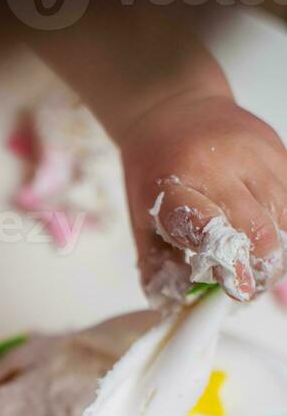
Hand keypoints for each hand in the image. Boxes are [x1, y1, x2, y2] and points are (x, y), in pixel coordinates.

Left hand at [122, 93, 286, 309]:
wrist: (172, 110)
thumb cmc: (156, 172)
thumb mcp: (142, 219)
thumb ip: (158, 264)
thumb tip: (172, 306)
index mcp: (174, 183)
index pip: (208, 227)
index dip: (228, 264)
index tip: (238, 290)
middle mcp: (219, 164)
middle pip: (258, 228)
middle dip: (261, 268)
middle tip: (250, 288)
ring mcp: (253, 153)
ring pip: (284, 215)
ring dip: (278, 250)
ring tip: (261, 267)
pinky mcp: (276, 147)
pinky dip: (285, 225)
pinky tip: (271, 240)